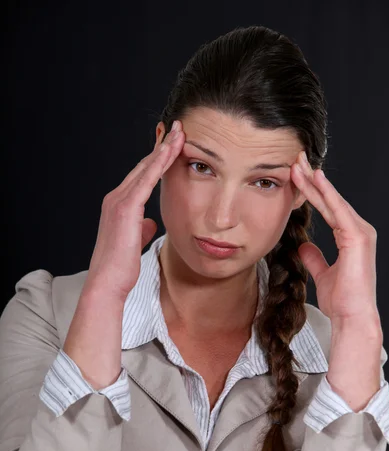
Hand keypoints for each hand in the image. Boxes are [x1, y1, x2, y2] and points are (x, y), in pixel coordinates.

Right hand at [84, 121, 184, 300]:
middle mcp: (116, 198)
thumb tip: (150, 222)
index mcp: (119, 205)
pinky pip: (146, 179)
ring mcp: (119, 201)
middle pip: (143, 166)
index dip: (157, 160)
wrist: (108, 282)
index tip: (172, 145)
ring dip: (164, 149)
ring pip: (146, 168)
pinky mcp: (126, 208)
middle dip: (162, 147)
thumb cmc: (121, 267)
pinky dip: (159, 163)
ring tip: (180, 132)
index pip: (141, 176)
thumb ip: (141, 228)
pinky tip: (171, 151)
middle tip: (179, 129)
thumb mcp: (134, 242)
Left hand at [291, 151, 379, 323]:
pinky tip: (316, 179)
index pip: (328, 208)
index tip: (295, 176)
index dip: (312, 192)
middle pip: (330, 200)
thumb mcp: (322, 274)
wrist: (352, 317)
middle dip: (312, 180)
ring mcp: (361, 232)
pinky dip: (327, 194)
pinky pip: (339, 211)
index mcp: (350, 237)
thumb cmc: (341, 300)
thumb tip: (303, 246)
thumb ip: (315, 258)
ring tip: (299, 164)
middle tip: (296, 160)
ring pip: (333, 201)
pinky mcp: (358, 237)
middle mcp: (358, 231)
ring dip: (316, 182)